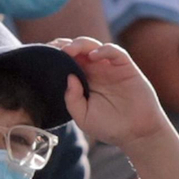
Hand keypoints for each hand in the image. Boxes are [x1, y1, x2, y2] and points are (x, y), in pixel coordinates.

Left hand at [51, 37, 168, 147]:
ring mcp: (110, 68)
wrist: (136, 134)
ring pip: (94, 47)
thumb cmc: (109, 126)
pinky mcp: (126, 68)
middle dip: (64, 45)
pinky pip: (115, 52)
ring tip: (69, 50)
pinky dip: (104, 50)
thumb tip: (69, 77)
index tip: (42, 53)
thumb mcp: (83, 117)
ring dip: (80, 44)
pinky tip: (93, 56)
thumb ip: (72, 99)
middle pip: (78, 50)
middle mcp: (95, 71)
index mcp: (83, 80)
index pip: (67, 62)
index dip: (55, 54)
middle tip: (52, 48)